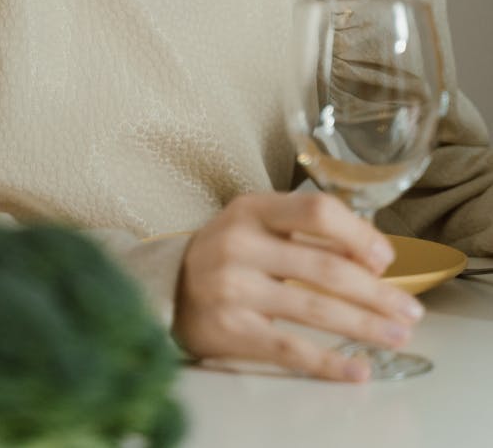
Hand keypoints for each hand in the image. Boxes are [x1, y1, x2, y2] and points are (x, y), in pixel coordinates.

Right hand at [173, 191, 423, 382]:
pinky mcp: (231, 330)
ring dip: (364, 326)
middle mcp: (240, 244)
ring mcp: (233, 288)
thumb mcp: (257, 223)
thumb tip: (372, 256)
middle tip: (408, 310)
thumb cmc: (227, 252)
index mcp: (251, 208)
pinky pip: (291, 349)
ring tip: (395, 335)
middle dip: (376, 292)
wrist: (168, 287)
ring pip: (314, 309)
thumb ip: (304, 231)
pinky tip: (357, 369)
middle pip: (324, 267)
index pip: (316, 211)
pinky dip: (329, 363)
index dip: (359, 235)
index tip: (386, 260)